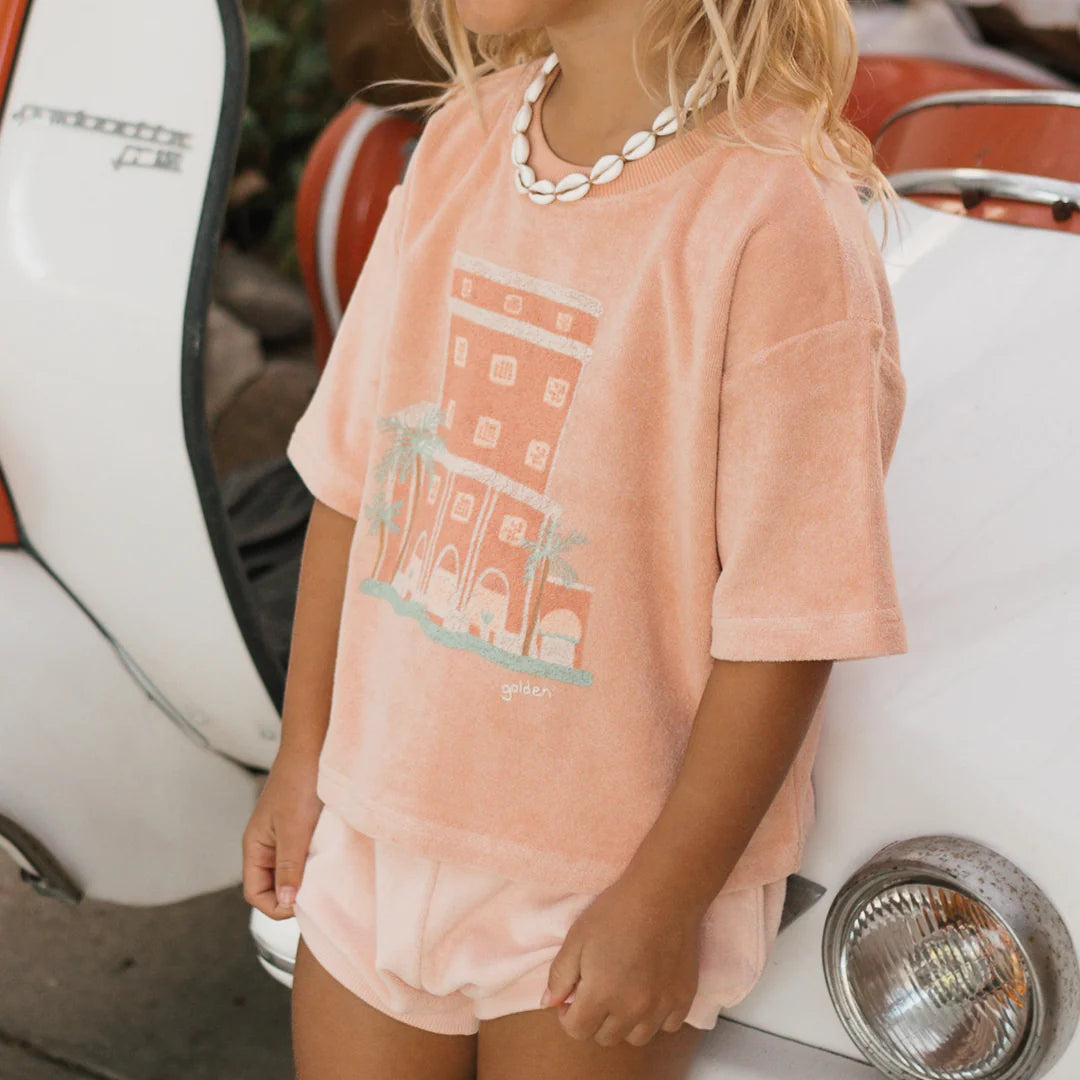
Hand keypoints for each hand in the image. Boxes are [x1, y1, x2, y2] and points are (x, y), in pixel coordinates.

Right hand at [242, 747, 321, 919]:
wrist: (315, 748)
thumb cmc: (299, 783)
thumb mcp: (294, 829)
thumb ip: (288, 866)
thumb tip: (285, 903)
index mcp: (255, 847)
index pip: (256, 894)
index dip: (276, 906)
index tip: (303, 902)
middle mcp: (267, 846)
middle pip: (273, 888)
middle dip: (293, 895)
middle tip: (319, 893)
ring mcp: (285, 839)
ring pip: (292, 874)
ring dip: (307, 880)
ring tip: (326, 876)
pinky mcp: (303, 830)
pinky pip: (305, 858)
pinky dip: (316, 864)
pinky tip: (331, 860)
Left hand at [540, 875, 702, 1045]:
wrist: (663, 894)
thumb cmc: (615, 912)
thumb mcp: (576, 938)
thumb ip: (560, 976)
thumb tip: (549, 1004)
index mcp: (602, 995)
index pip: (577, 1031)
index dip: (568, 1015)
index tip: (573, 996)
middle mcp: (633, 1010)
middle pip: (606, 1038)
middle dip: (595, 1019)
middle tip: (597, 990)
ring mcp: (662, 1006)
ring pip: (637, 1037)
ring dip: (625, 1023)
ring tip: (623, 994)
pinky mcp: (684, 998)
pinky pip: (668, 1025)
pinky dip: (656, 1016)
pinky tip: (651, 992)